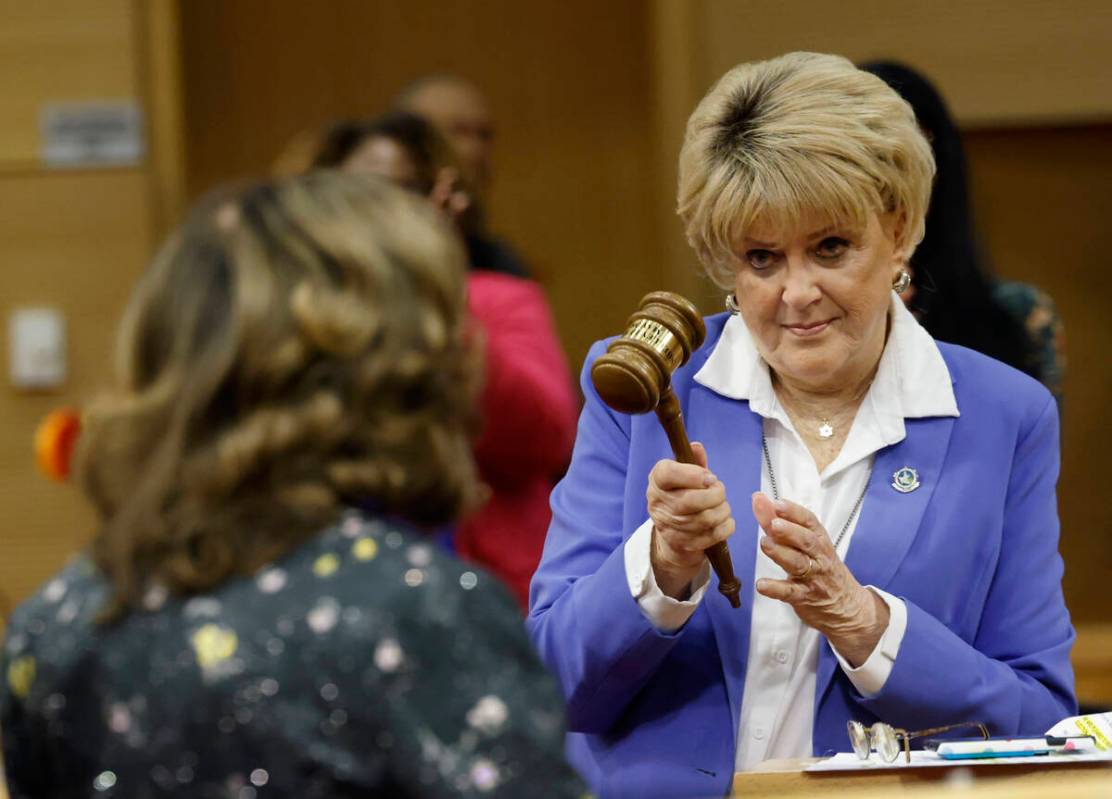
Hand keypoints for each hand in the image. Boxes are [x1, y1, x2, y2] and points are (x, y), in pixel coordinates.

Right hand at [647, 442, 734, 598]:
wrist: (673, 531)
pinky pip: (711, 536)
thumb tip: (696, 447)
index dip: (692, 474)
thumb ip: (694, 461)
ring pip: (704, 519)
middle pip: (689, 501)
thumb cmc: (683, 494)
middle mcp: (658, 503)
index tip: (710, 477)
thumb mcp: (686, 474)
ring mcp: (668, 526)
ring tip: (723, 506)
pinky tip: (725, 520)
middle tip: (720, 491)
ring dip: (722, 511)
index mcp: (657, 480)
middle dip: (714, 495)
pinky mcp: (682, 543)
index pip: (667, 474)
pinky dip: (726, 527)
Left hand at [751, 492, 888, 665]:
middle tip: (774, 524)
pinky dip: (776, 589)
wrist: (847, 608)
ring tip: (765, 544)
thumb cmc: (820, 568)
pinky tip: (761, 585)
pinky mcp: (805, 598)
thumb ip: (777, 522)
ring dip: (781, 553)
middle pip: (807, 541)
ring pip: (799, 564)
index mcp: (819, 540)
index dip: (794, 512)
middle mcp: (819, 557)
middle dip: (790, 531)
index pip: (809, 522)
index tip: (777, 503)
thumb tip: (758, 499)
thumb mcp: (803, 544)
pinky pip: (791, 593)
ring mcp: (813, 578)